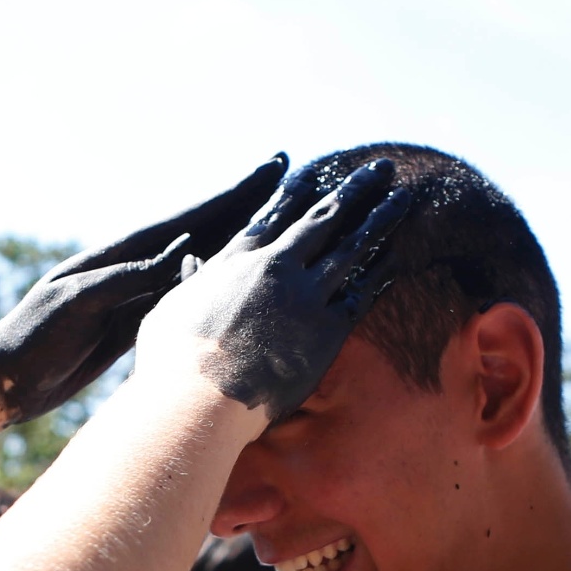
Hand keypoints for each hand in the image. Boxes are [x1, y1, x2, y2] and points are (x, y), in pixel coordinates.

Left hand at [0, 154, 288, 423]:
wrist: (3, 381)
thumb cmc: (33, 339)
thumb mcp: (79, 303)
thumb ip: (128, 279)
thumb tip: (180, 254)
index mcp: (118, 256)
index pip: (187, 219)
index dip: (231, 196)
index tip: (272, 169)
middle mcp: (131, 269)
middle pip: (199, 232)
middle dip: (242, 208)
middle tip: (285, 179)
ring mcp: (133, 298)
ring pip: (195, 265)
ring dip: (233, 245)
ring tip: (274, 226)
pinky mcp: (129, 328)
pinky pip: (179, 301)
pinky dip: (207, 289)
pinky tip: (233, 287)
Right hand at [136, 156, 412, 421]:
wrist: (198, 401)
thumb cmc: (171, 366)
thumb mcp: (168, 313)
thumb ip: (189, 283)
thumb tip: (191, 262)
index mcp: (233, 263)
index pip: (271, 217)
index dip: (296, 193)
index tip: (314, 174)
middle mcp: (273, 269)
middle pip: (322, 220)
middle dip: (353, 190)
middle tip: (379, 169)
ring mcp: (303, 296)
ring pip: (351, 247)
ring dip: (379, 219)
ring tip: (401, 197)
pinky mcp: (325, 330)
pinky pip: (362, 293)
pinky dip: (381, 271)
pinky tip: (398, 255)